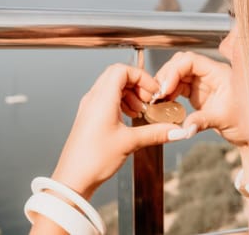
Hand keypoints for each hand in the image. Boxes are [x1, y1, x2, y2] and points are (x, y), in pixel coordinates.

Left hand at [51, 63, 185, 198]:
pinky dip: (122, 102)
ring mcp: (89, 107)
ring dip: (130, 93)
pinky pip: (107, 99)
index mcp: (102, 99)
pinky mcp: (89, 116)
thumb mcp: (130, 143)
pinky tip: (130, 117)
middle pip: (117, 75)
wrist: (72, 179)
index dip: (141, 76)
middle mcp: (93, 99)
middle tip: (149, 99)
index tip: (152, 90)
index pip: (122, 70)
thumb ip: (156, 133)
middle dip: (137, 84)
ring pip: (112, 86)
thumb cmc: (92, 160)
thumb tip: (175, 130)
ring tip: (141, 110)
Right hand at [155, 51, 248, 146]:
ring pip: (177, 75)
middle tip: (156, 94)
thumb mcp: (224, 121)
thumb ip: (201, 122)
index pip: (190, 60)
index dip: (174, 71)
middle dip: (166, 76)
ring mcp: (203, 83)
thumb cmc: (247, 123)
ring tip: (157, 100)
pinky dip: (169, 94)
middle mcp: (210, 74)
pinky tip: (164, 104)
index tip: (164, 88)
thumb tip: (183, 129)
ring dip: (165, 85)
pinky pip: (178, 88)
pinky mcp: (198, 94)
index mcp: (218, 73)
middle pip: (181, 64)